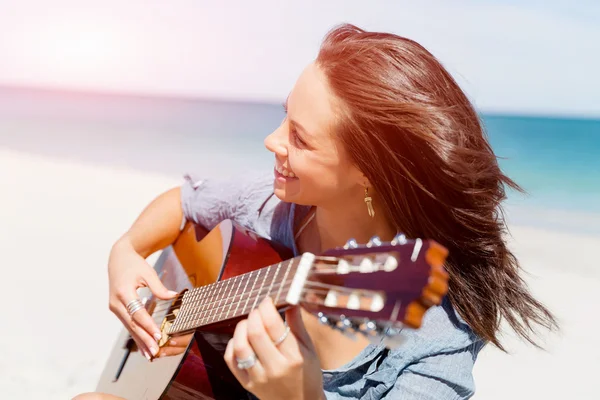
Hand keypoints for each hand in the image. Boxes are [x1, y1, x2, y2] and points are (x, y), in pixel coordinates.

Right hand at [107, 238, 176, 359]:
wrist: (118, 259)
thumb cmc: (134, 264)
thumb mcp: (148, 272)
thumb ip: (159, 287)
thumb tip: (174, 297)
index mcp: (123, 292)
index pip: (137, 313)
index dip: (148, 325)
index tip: (158, 336)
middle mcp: (116, 303)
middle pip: (132, 324)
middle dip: (144, 339)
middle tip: (154, 352)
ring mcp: (115, 307)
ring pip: (129, 327)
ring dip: (140, 341)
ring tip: (150, 355)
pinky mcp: (117, 309)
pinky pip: (128, 324)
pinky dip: (136, 335)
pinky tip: (142, 347)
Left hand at [224, 297, 324, 399]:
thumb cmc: (307, 373)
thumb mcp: (308, 349)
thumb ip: (298, 324)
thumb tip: (291, 300)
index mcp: (293, 357)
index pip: (274, 326)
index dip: (267, 307)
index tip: (267, 300)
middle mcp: (275, 368)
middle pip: (255, 334)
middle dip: (254, 315)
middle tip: (258, 310)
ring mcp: (259, 378)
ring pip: (240, 347)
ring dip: (241, 328)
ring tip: (249, 323)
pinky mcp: (247, 384)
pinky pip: (231, 361)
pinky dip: (232, 344)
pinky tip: (241, 339)